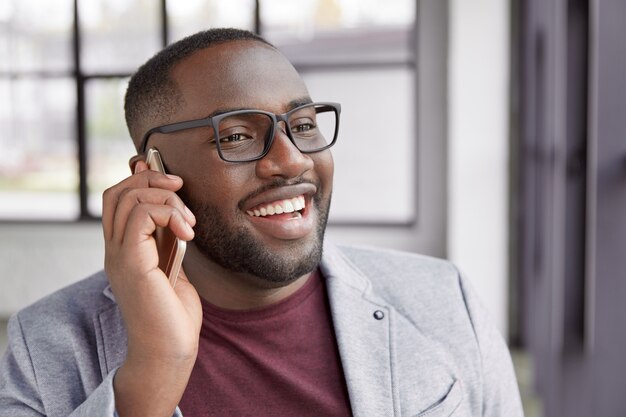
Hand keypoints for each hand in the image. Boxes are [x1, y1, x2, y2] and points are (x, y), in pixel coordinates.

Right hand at [102, 161, 201, 416]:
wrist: (169, 350)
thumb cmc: (174, 314)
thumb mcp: (174, 266)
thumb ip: (169, 239)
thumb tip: (177, 211)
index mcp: (124, 249)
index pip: (117, 199)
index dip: (140, 177)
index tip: (171, 178)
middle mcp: (115, 249)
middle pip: (117, 192)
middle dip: (152, 178)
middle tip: (181, 189)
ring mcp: (119, 255)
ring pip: (129, 198)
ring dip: (167, 199)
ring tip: (189, 224)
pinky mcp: (131, 262)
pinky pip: (142, 216)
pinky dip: (169, 214)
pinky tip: (187, 234)